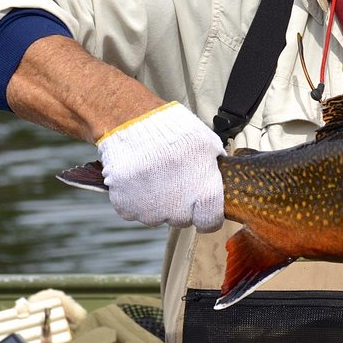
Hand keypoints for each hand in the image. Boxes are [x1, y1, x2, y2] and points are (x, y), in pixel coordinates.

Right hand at [97, 102, 225, 231]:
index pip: (210, 222)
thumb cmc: (172, 127)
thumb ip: (215, 167)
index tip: (202, 207)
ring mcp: (149, 210)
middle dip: (180, 204)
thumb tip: (217, 179)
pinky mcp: (125, 207)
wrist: (132, 120)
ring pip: (156, 216)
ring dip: (156, 202)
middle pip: (182, 219)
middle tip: (173, 178)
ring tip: (153, 173)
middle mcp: (177, 208)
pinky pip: (133, 210)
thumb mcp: (207, 142)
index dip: (206, 214)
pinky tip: (137, 177)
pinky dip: (134, 198)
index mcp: (203, 193)